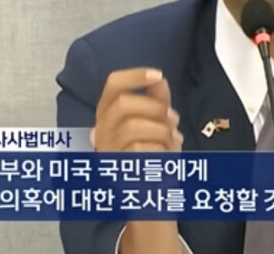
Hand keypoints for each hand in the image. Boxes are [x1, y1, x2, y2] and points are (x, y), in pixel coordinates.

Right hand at [93, 69, 185, 253]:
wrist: (149, 199)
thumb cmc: (151, 160)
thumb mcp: (154, 125)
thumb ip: (156, 102)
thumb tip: (159, 79)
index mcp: (108, 116)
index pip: (112, 86)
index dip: (135, 76)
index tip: (158, 74)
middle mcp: (101, 132)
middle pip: (123, 104)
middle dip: (153, 108)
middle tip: (170, 118)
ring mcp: (107, 152)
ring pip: (132, 126)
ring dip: (160, 130)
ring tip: (172, 138)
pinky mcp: (117, 169)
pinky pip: (142, 150)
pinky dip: (163, 149)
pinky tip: (171, 154)